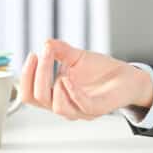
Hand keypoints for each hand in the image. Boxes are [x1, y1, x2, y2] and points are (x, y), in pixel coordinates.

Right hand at [19, 38, 152, 120]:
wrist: (126, 76)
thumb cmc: (100, 70)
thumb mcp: (77, 57)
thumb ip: (61, 51)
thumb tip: (46, 42)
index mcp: (55, 95)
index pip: (30, 94)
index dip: (26, 76)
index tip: (32, 54)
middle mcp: (65, 105)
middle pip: (38, 99)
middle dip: (37, 74)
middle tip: (43, 53)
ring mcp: (80, 110)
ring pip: (57, 107)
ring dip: (53, 83)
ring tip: (56, 63)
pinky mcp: (97, 109)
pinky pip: (81, 106)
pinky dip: (72, 92)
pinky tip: (68, 78)